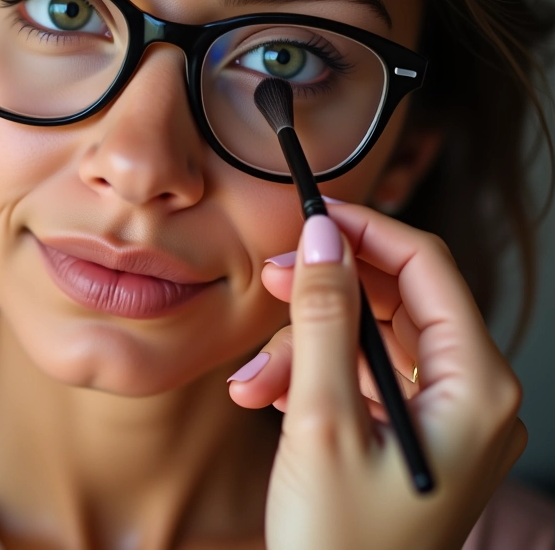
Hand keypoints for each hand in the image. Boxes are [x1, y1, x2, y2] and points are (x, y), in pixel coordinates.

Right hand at [228, 204, 526, 549]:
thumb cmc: (340, 547)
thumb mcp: (321, 421)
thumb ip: (323, 317)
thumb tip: (322, 237)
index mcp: (477, 389)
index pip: (426, 268)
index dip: (367, 230)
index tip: (313, 213)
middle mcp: (470, 396)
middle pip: (395, 301)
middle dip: (326, 291)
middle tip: (272, 278)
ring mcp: (440, 416)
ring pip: (368, 339)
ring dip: (304, 347)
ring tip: (253, 380)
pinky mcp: (406, 431)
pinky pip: (359, 376)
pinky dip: (311, 377)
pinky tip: (267, 396)